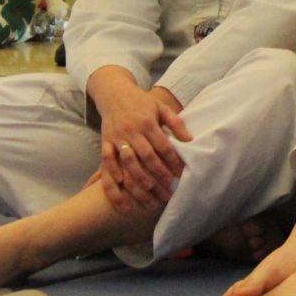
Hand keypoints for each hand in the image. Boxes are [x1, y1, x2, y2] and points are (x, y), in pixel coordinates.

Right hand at [95, 84, 190, 211]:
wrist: (114, 94)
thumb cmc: (142, 103)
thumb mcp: (161, 107)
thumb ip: (176, 123)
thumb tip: (190, 140)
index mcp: (147, 122)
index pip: (163, 146)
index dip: (172, 161)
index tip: (180, 176)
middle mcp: (131, 131)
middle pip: (146, 158)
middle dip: (158, 177)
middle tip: (168, 194)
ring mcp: (116, 138)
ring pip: (127, 165)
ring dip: (138, 184)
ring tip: (149, 200)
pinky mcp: (104, 143)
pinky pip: (106, 163)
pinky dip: (112, 178)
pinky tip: (121, 192)